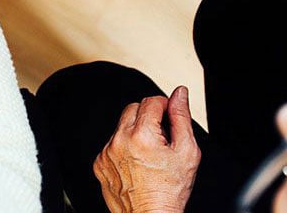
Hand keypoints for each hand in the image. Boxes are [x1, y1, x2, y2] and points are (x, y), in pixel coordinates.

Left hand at [94, 87, 200, 212]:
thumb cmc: (170, 191)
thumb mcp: (186, 152)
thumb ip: (182, 117)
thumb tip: (179, 94)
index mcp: (142, 136)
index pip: (151, 101)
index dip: (164, 107)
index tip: (169, 117)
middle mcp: (119, 141)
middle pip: (133, 108)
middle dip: (148, 116)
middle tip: (161, 136)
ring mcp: (106, 153)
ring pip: (121, 127)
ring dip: (135, 133)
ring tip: (149, 155)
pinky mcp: (99, 163)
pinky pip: (111, 145)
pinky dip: (123, 148)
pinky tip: (136, 164)